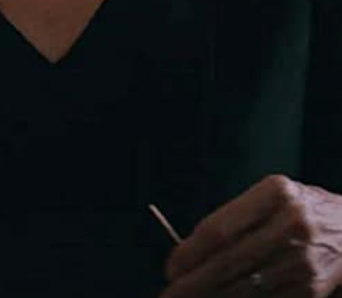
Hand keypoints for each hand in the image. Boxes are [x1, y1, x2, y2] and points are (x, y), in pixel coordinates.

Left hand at [161, 176, 341, 296]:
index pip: (219, 230)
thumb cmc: (297, 212)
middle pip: (228, 262)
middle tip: (169, 294)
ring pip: (245, 288)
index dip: (189, 253)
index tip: (170, 268)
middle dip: (193, 283)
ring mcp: (305, 259)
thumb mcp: (270, 200)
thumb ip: (233, 221)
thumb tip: (185, 255)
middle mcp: (293, 225)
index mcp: (276, 194)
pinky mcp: (312, 287)